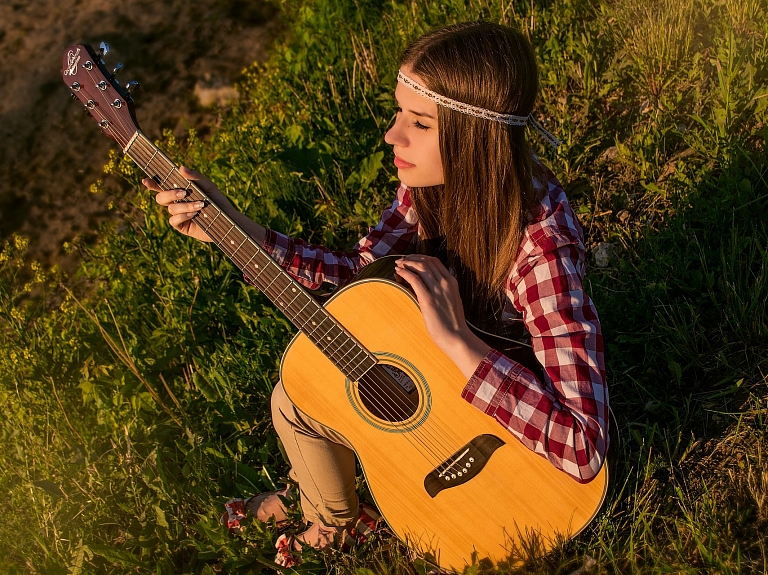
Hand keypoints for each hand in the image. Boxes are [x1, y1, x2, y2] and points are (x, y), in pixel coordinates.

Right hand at [142, 166, 232, 242]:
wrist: (228, 220)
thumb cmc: (217, 201)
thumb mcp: (208, 186)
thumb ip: (195, 177)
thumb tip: (180, 167)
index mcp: (179, 191)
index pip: (161, 186)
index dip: (152, 184)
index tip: (146, 180)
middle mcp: (176, 203)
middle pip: (161, 197)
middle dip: (169, 194)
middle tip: (183, 193)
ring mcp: (178, 215)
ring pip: (170, 208)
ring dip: (184, 206)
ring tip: (199, 205)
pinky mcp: (182, 227)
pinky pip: (173, 221)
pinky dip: (183, 216)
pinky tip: (193, 215)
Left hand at [394, 255, 490, 378]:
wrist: (457, 337)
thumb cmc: (453, 323)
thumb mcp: (452, 300)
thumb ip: (445, 290)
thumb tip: (435, 284)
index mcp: (452, 282)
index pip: (435, 261)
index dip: (421, 257)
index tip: (411, 259)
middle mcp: (445, 283)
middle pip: (426, 261)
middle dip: (412, 258)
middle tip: (402, 260)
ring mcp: (437, 290)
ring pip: (421, 267)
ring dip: (407, 263)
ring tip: (398, 264)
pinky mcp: (428, 299)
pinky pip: (415, 280)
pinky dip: (405, 272)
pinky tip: (398, 272)